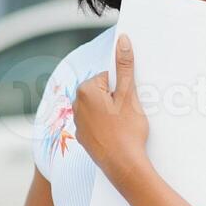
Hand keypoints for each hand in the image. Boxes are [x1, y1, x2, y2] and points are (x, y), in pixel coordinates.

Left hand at [73, 34, 148, 174]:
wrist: (123, 165)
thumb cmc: (127, 130)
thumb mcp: (128, 95)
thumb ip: (124, 66)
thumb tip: (122, 40)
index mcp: (85, 90)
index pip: (108, 78)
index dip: (121, 89)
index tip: (126, 103)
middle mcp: (76, 105)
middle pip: (102, 92)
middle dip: (115, 100)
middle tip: (126, 115)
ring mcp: (78, 123)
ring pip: (100, 109)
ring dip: (111, 114)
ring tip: (122, 127)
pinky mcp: (83, 138)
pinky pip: (96, 125)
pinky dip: (106, 128)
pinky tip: (116, 137)